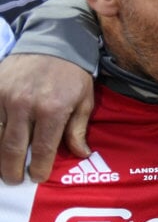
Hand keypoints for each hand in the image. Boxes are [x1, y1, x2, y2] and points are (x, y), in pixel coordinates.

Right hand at [0, 55, 93, 183]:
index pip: (43, 148)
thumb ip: (78, 129)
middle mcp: (26, 104)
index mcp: (53, 109)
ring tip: (3, 166)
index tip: (37, 177)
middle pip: (14, 147)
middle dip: (12, 168)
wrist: (53, 42)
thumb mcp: (84, 100)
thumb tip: (81, 154)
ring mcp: (5, 96)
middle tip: (14, 179)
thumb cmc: (72, 75)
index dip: (39, 167)